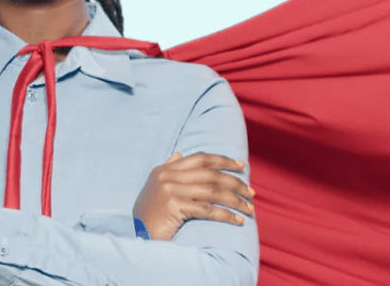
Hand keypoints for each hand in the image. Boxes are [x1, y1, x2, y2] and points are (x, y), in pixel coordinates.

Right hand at [132, 152, 254, 240]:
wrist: (137, 235)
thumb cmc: (149, 215)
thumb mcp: (155, 187)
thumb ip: (168, 169)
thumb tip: (180, 153)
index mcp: (165, 170)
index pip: (200, 158)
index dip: (223, 160)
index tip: (242, 167)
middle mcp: (167, 176)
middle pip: (210, 174)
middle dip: (235, 182)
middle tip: (251, 193)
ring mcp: (170, 190)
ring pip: (213, 191)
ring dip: (235, 200)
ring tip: (249, 208)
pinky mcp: (174, 206)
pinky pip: (208, 209)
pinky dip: (226, 215)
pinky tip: (238, 220)